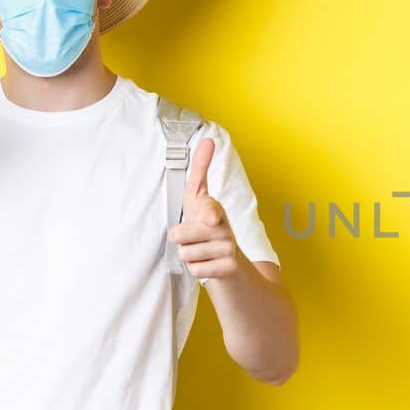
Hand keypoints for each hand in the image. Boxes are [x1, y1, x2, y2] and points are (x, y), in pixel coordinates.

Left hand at [168, 137, 242, 282]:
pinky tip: (208, 264)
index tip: (210, 219)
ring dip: (188, 255)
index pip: (208, 208)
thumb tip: (208, 140)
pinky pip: (195, 270)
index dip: (207, 214)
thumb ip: (200, 170)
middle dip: (179, 239)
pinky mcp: (229, 267)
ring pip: (185, 254)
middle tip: (191, 238)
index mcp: (214, 208)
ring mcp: (229, 247)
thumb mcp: (198, 199)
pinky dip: (197, 270)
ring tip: (201, 251)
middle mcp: (224, 226)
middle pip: (180, 235)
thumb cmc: (207, 227)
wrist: (230, 262)